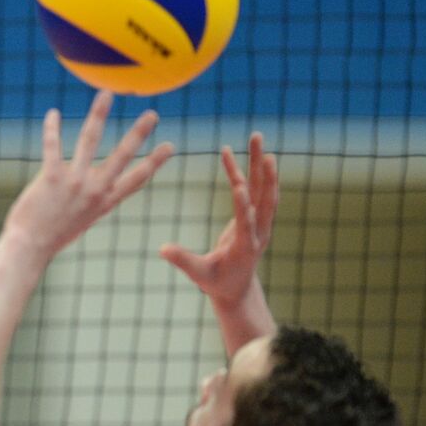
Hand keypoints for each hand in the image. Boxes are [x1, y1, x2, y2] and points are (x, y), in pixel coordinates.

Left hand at [4, 90, 175, 258]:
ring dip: (99, 114)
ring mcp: (74, 182)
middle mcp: (94, 190)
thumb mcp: (81, 221)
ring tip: (106, 94)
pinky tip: (53, 114)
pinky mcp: (50, 178)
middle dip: (139, 133)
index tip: (170, 146)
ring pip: (90, 140)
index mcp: (105, 202)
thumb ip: (91, 203)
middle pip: (122, 155)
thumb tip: (95, 191)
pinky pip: (53, 146)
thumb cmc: (52, 236)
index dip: (155, 162)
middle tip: (152, 114)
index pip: (137, 179)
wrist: (30, 248)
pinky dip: (52, 128)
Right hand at [159, 133, 277, 307]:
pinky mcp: (256, 216)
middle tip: (260, 144)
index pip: (246, 223)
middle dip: (262, 170)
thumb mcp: (198, 274)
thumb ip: (183, 260)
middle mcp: (259, 231)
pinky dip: (253, 171)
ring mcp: (261, 222)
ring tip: (256, 137)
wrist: (238, 289)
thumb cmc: (217, 283)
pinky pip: (256, 190)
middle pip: (264, 197)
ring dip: (260, 162)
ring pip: (264, 188)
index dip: (243, 205)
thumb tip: (162, 249)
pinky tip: (248, 153)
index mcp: (245, 248)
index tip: (239, 185)